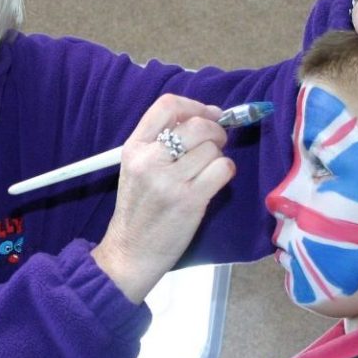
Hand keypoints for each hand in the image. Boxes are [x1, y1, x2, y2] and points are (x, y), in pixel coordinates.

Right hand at [91, 94, 234, 302]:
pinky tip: (215, 181)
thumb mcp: (136, 168)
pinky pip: (223, 169)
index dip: (195, 105)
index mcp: (133, 148)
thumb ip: (159, 142)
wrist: (131, 252)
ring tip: (207, 170)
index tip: (208, 114)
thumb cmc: (138, 210)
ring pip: (212, 148)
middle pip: (196, 125)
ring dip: (218, 156)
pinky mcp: (190, 200)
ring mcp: (169, 180)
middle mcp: (149, 160)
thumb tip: (204, 116)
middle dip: (216, 131)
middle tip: (216, 143)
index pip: (166, 106)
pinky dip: (226, 171)